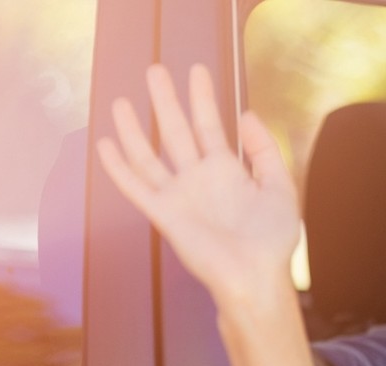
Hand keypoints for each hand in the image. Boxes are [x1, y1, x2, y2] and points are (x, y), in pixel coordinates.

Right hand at [97, 63, 300, 306]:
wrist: (257, 276)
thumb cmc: (272, 241)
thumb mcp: (280, 188)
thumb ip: (266, 152)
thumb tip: (248, 115)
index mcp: (228, 172)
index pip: (211, 126)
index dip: (203, 98)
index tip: (197, 71)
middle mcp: (200, 179)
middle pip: (177, 131)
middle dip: (165, 100)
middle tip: (155, 70)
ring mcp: (180, 195)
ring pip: (150, 154)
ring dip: (135, 128)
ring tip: (123, 99)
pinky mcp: (165, 214)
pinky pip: (136, 186)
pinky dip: (118, 167)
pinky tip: (105, 144)